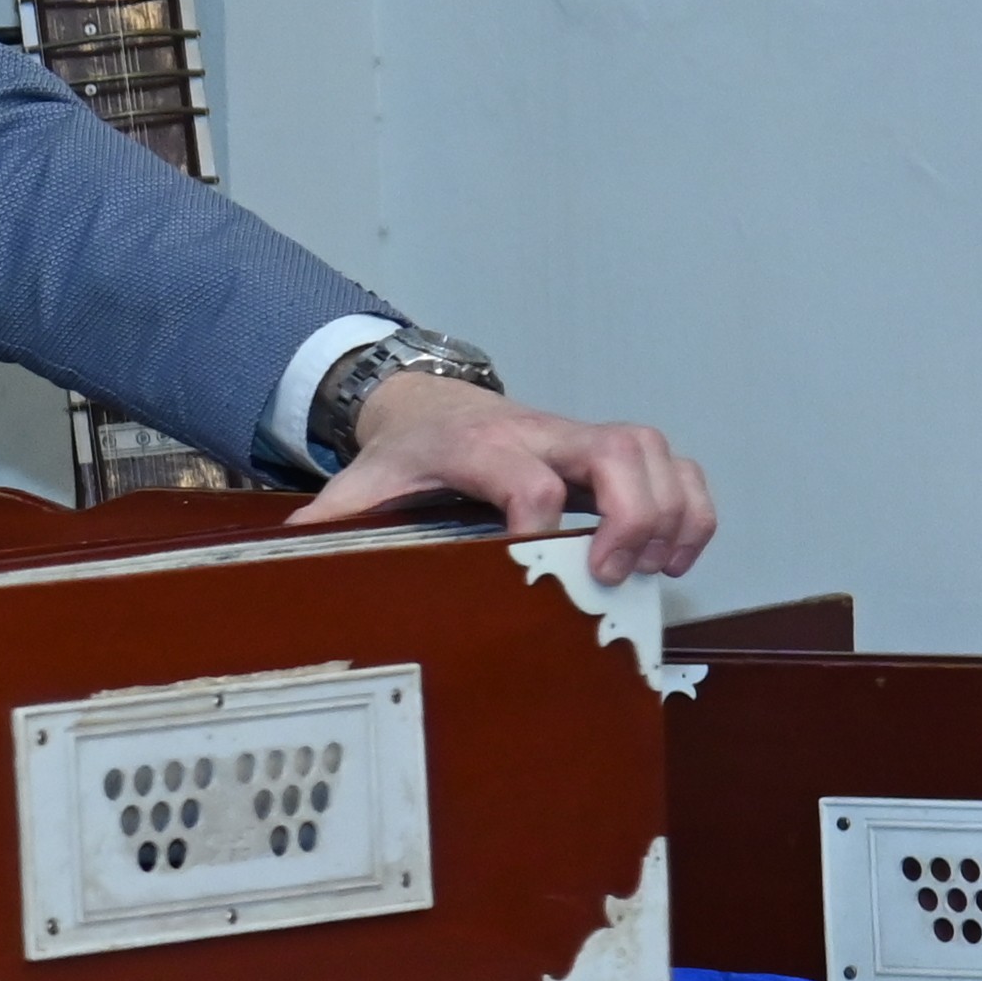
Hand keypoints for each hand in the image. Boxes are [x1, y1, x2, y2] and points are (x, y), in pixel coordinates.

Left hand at [288, 373, 715, 584]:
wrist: (435, 407)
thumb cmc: (411, 452)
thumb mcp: (366, 482)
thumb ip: (335, 519)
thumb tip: (289, 553)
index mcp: (479, 446)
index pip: (524, 472)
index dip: (537, 517)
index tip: (532, 560)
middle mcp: (541, 434)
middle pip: (616, 449)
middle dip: (630, 514)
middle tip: (613, 573)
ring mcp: (582, 441)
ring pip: (654, 450)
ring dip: (671, 510)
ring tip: (656, 567)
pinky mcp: (612, 455)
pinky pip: (676, 465)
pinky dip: (692, 506)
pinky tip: (677, 552)